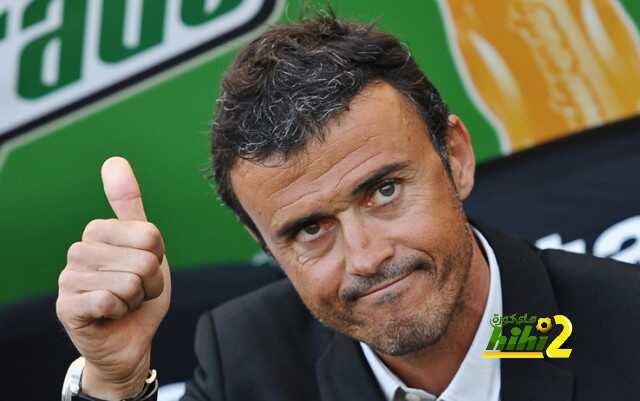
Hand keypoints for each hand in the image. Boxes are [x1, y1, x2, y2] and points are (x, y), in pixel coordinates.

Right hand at [56, 157, 170, 399]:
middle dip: (150, 282)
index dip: (158, 259)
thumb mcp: (146, 246)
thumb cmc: (139, 292)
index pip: (150, 235)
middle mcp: (79, 250)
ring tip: (124, 303)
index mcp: (98, 231)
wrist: (129, 339)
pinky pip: (111, 300)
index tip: (146, 270)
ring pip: (130, 282)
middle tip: (136, 291)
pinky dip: (121, 312)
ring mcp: (69, 278)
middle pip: (143, 259)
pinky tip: (111, 315)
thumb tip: (114, 160)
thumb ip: (130, 205)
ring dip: (137, 299)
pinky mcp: (67, 306)